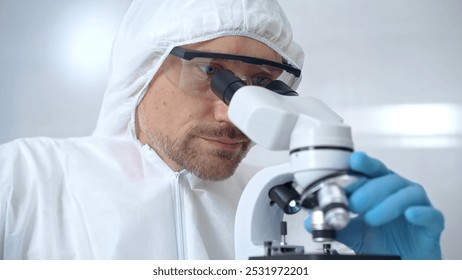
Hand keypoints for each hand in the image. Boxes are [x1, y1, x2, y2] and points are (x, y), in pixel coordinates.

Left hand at [305, 151, 443, 258]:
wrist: (403, 263)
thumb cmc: (383, 242)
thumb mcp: (353, 233)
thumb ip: (334, 225)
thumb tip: (310, 221)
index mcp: (381, 189)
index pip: (372, 170)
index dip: (364, 163)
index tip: (353, 160)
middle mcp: (399, 193)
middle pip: (388, 178)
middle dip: (368, 189)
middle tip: (353, 204)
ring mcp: (417, 206)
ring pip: (408, 193)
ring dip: (387, 203)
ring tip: (371, 218)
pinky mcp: (432, 224)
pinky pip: (431, 214)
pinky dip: (420, 213)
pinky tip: (409, 215)